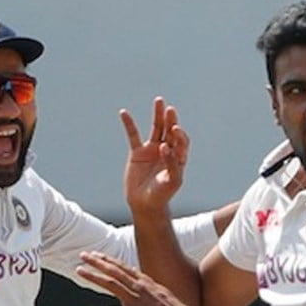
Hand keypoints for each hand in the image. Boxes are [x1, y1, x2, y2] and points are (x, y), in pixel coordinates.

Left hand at [77, 251, 195, 305]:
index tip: (96, 253)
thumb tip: (139, 283)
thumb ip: (146, 287)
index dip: (107, 260)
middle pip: (113, 271)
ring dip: (93, 277)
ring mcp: (135, 301)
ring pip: (110, 285)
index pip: (122, 267)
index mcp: (144, 281)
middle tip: (82, 255)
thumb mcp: (160, 292)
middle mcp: (138, 287)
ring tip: (79, 271)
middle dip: (97, 262)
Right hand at [121, 96, 188, 213]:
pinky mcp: (137, 152)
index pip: (181, 141)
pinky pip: (133, 135)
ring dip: (157, 115)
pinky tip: (124, 113)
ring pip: (156, 128)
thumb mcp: (172, 181)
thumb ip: (172, 163)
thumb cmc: (162, 194)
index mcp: (178, 156)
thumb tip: (164, 146)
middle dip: (171, 119)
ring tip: (159, 100)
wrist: (145, 204)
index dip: (179, 135)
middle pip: (170, 130)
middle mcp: (167, 150)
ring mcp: (152, 150)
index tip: (174, 133)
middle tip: (170, 109)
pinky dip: (129, 124)